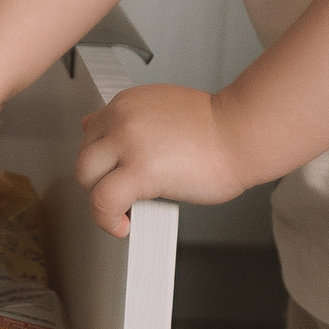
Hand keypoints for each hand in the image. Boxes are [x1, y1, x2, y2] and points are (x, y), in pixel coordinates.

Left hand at [76, 83, 248, 237]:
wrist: (243, 133)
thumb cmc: (215, 129)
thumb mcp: (160, 109)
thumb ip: (127, 120)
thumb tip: (91, 126)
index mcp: (127, 103)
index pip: (92, 134)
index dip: (104, 162)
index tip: (117, 176)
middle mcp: (123, 118)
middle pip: (85, 155)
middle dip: (101, 179)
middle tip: (125, 194)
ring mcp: (129, 142)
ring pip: (87, 176)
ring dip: (102, 197)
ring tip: (126, 208)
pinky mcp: (140, 171)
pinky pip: (103, 201)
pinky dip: (107, 220)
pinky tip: (123, 225)